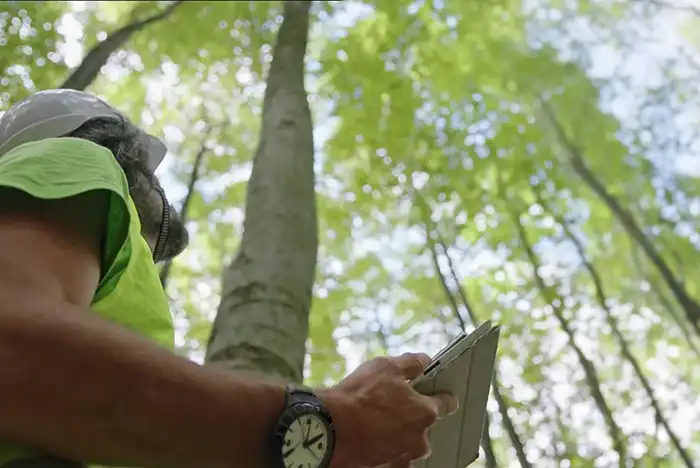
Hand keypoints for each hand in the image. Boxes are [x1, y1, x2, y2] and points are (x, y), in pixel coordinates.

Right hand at [318, 353, 457, 467]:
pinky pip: (394, 455)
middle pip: (424, 425)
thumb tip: (425, 361)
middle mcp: (420, 438)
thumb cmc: (360, 396)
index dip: (441, 395)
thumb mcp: (386, 366)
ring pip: (409, 442)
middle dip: (412, 415)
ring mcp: (404, 455)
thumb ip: (411, 363)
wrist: (332, 428)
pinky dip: (387, 447)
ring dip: (400, 432)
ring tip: (378, 421)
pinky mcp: (388, 466)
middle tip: (392, 404)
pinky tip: (373, 436)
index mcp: (425, 412)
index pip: (446, 404)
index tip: (436, 392)